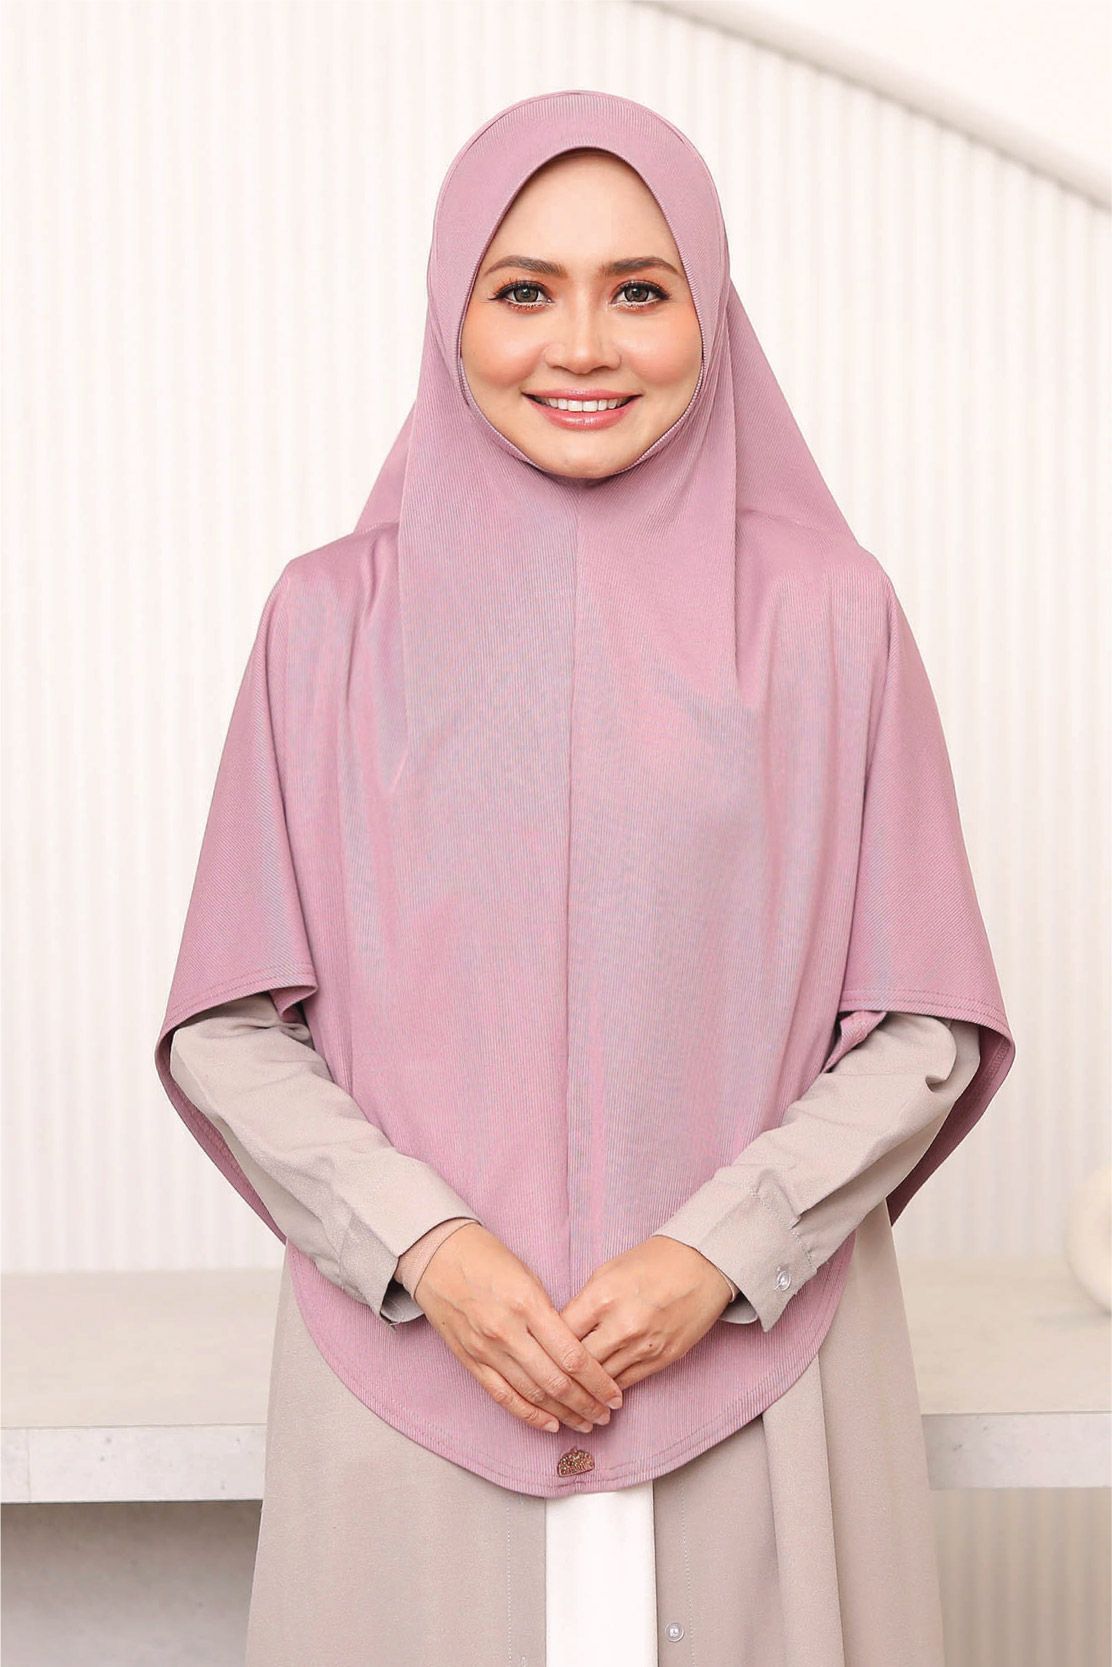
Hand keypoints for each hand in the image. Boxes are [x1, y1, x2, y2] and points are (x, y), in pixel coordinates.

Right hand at [414, 1223, 623, 1435]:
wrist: (437, 1256)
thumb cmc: (486, 1257)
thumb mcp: (527, 1275)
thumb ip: (551, 1313)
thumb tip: (575, 1347)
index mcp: (528, 1304)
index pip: (572, 1355)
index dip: (598, 1381)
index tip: (615, 1393)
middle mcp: (508, 1332)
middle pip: (557, 1381)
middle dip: (587, 1403)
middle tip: (607, 1414)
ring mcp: (487, 1350)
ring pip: (533, 1394)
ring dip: (564, 1414)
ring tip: (587, 1423)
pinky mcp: (470, 1361)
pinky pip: (503, 1396)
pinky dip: (529, 1415)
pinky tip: (551, 1425)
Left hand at [559, 1235, 735, 1390]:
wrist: (702, 1265)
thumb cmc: (653, 1262)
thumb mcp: (608, 1270)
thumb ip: (584, 1302)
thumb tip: (562, 1329)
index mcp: (602, 1297)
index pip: (562, 1333)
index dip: (546, 1345)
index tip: (540, 1351)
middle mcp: (621, 1325)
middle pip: (578, 1362)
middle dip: (561, 1372)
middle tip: (548, 1380)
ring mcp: (644, 1346)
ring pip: (601, 1379)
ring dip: (584, 1389)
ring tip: (567, 1396)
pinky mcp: (662, 1359)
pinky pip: (627, 1383)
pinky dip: (609, 1389)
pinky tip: (596, 1394)